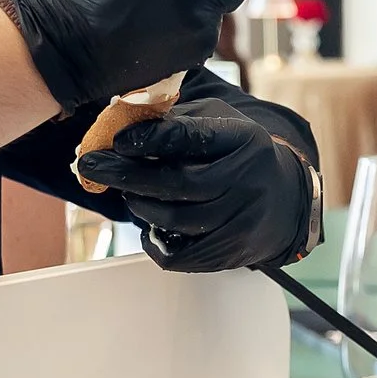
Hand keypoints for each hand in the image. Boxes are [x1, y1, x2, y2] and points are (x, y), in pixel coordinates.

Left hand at [76, 99, 317, 271]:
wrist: (284, 198)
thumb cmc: (236, 153)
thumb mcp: (217, 122)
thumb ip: (176, 120)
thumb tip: (120, 122)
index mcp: (244, 139)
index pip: (191, 138)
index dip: (149, 139)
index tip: (117, 140)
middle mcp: (249, 180)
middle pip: (178, 184)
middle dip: (127, 175)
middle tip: (91, 166)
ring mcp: (244, 219)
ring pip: (176, 220)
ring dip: (140, 207)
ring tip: (128, 193)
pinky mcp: (234, 252)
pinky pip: (182, 256)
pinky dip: (155, 243)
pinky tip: (148, 226)